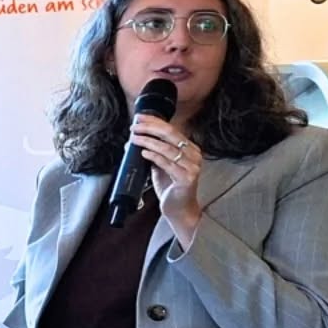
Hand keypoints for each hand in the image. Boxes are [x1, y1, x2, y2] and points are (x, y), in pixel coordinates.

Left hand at [129, 118, 202, 243]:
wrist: (180, 210)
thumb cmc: (171, 188)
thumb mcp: (161, 166)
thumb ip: (153, 153)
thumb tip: (134, 140)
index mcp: (190, 149)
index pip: (172, 130)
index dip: (155, 122)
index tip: (139, 118)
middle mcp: (194, 155)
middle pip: (171, 135)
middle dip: (150, 128)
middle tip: (135, 126)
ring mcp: (192, 167)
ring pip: (168, 148)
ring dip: (148, 141)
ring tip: (135, 139)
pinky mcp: (187, 178)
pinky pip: (168, 163)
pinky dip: (154, 156)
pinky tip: (144, 152)